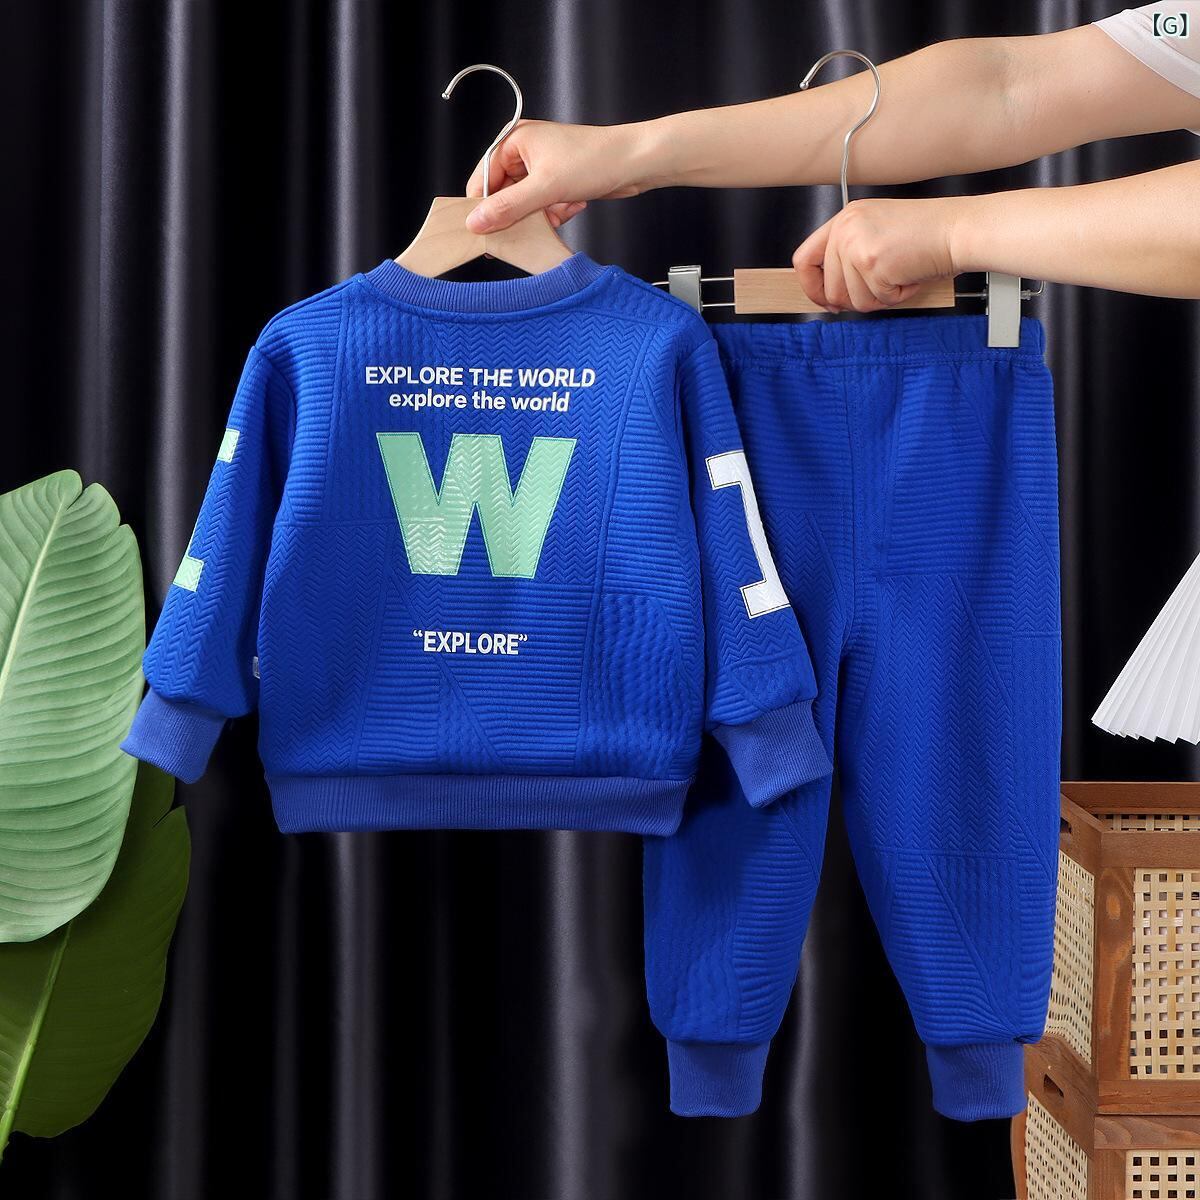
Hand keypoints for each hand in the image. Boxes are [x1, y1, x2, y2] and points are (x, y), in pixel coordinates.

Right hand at [464, 120, 645, 233]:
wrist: (635, 162)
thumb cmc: (594, 160)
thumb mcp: (545, 188)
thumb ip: (507, 207)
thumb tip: (476, 222)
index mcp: (513, 140)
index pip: (482, 179)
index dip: (482, 207)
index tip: (485, 233)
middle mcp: (523, 152)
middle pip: (503, 195)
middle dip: (520, 214)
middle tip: (533, 223)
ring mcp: (540, 168)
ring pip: (524, 206)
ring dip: (542, 215)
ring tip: (562, 207)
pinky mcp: (555, 182)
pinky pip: (542, 207)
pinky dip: (555, 212)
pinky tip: (574, 203)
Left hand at [792, 196, 964, 311]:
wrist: (959, 229)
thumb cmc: (928, 234)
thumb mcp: (877, 234)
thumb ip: (849, 257)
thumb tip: (830, 297)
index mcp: (844, 219)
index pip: (804, 259)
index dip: (811, 287)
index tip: (826, 300)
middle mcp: (845, 229)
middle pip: (830, 289)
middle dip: (857, 299)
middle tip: (883, 288)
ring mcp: (856, 246)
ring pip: (854, 300)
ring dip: (881, 297)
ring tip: (901, 274)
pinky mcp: (872, 264)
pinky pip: (878, 301)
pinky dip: (899, 296)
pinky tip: (911, 274)